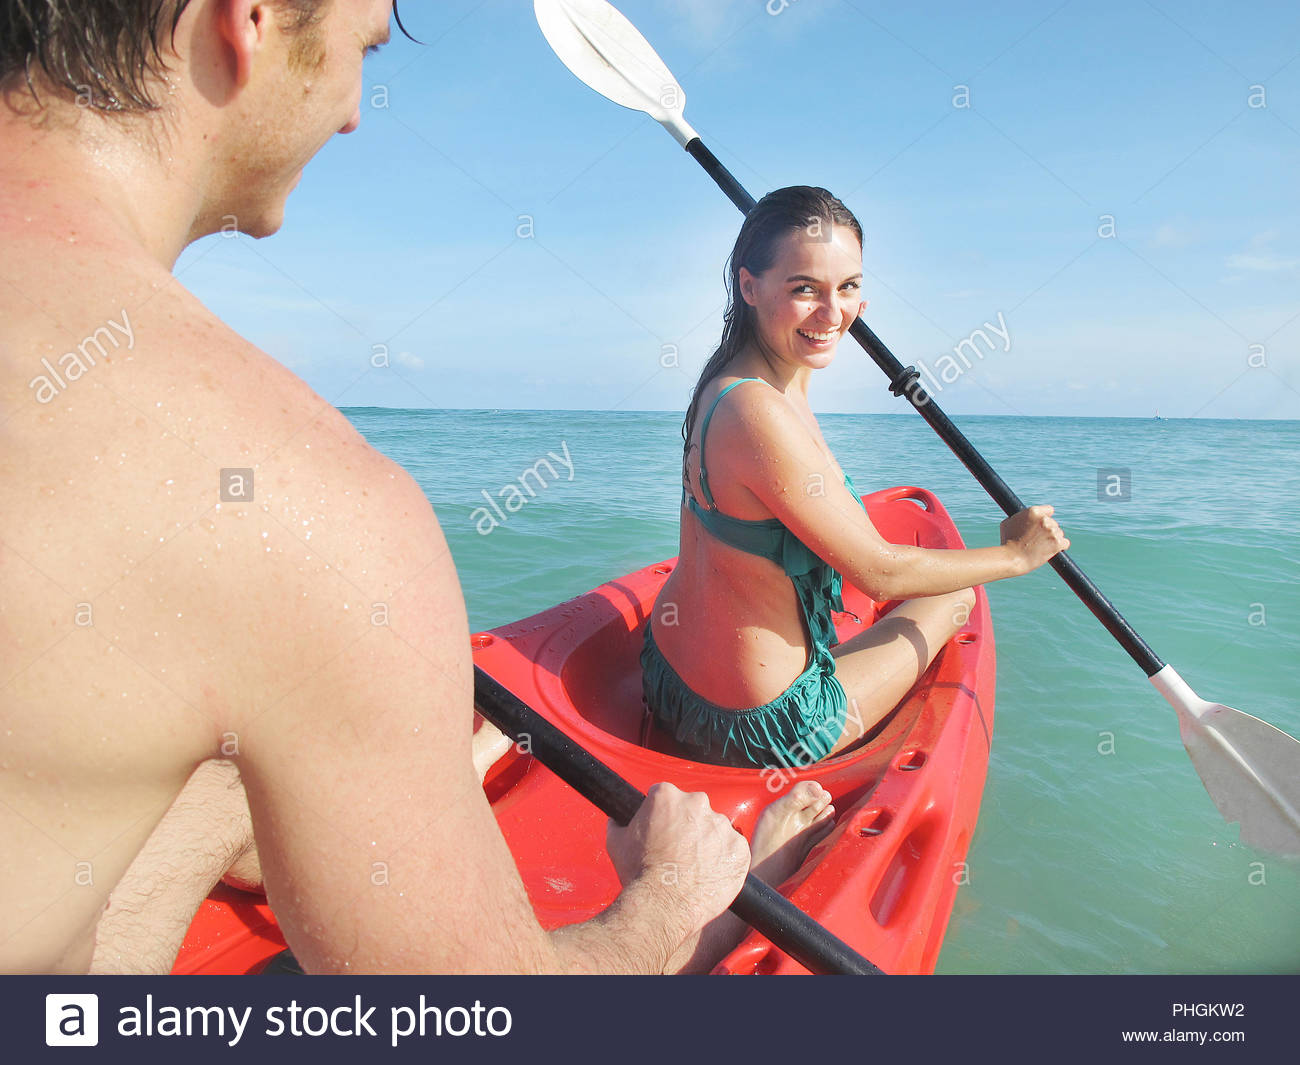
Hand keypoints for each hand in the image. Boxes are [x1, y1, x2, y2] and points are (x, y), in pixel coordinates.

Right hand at [606, 782, 748, 929]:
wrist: (662, 905)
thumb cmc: (638, 873)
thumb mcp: (616, 842)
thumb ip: (619, 823)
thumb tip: (617, 819)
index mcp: (667, 795)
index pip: (667, 797)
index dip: (662, 815)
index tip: (662, 831)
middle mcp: (698, 803)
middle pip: (694, 809)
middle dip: (687, 826)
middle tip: (678, 851)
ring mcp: (721, 825)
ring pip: (715, 829)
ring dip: (707, 843)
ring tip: (693, 867)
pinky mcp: (739, 848)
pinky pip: (734, 849)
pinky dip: (724, 860)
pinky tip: (709, 874)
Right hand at [1000, 504, 1068, 573]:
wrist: (1012, 558)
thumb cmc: (1007, 541)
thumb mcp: (1009, 522)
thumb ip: (1020, 516)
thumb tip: (1024, 516)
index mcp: (1034, 511)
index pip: (1049, 510)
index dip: (1045, 517)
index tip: (1042, 524)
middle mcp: (1045, 520)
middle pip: (1053, 523)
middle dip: (1047, 530)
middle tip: (1038, 539)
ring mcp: (1052, 531)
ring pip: (1059, 533)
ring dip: (1053, 538)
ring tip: (1041, 546)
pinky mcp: (1058, 543)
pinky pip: (1065, 543)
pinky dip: (1060, 547)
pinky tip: (1052, 549)